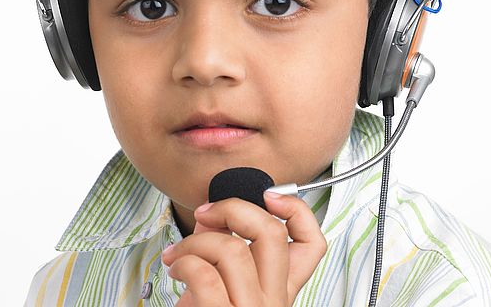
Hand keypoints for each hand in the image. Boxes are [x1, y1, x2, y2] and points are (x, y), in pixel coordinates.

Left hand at [161, 192, 326, 305]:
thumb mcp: (227, 288)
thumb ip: (228, 251)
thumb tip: (215, 215)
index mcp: (281, 292)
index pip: (313, 243)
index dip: (298, 210)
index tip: (270, 195)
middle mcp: (273, 303)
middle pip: (272, 233)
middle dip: (234, 208)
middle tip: (208, 212)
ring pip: (232, 250)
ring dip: (195, 240)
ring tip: (179, 252)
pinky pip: (204, 275)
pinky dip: (183, 262)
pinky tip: (176, 269)